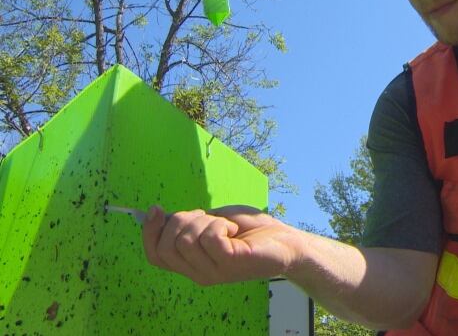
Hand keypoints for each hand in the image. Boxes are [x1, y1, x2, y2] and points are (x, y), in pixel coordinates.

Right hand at [142, 205, 302, 284]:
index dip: (149, 232)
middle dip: (181, 221)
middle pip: (166, 246)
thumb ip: (187, 222)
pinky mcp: (231, 263)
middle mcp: (199, 273)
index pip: (155, 256)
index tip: (157, 209)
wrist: (285, 241)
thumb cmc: (250, 230)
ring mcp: (214, 271)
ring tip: (225, 225)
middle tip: (206, 216)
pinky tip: (234, 230)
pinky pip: (210, 239)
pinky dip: (220, 225)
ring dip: (205, 221)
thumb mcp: (212, 221)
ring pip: (186, 240)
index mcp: (191, 264)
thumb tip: (156, 213)